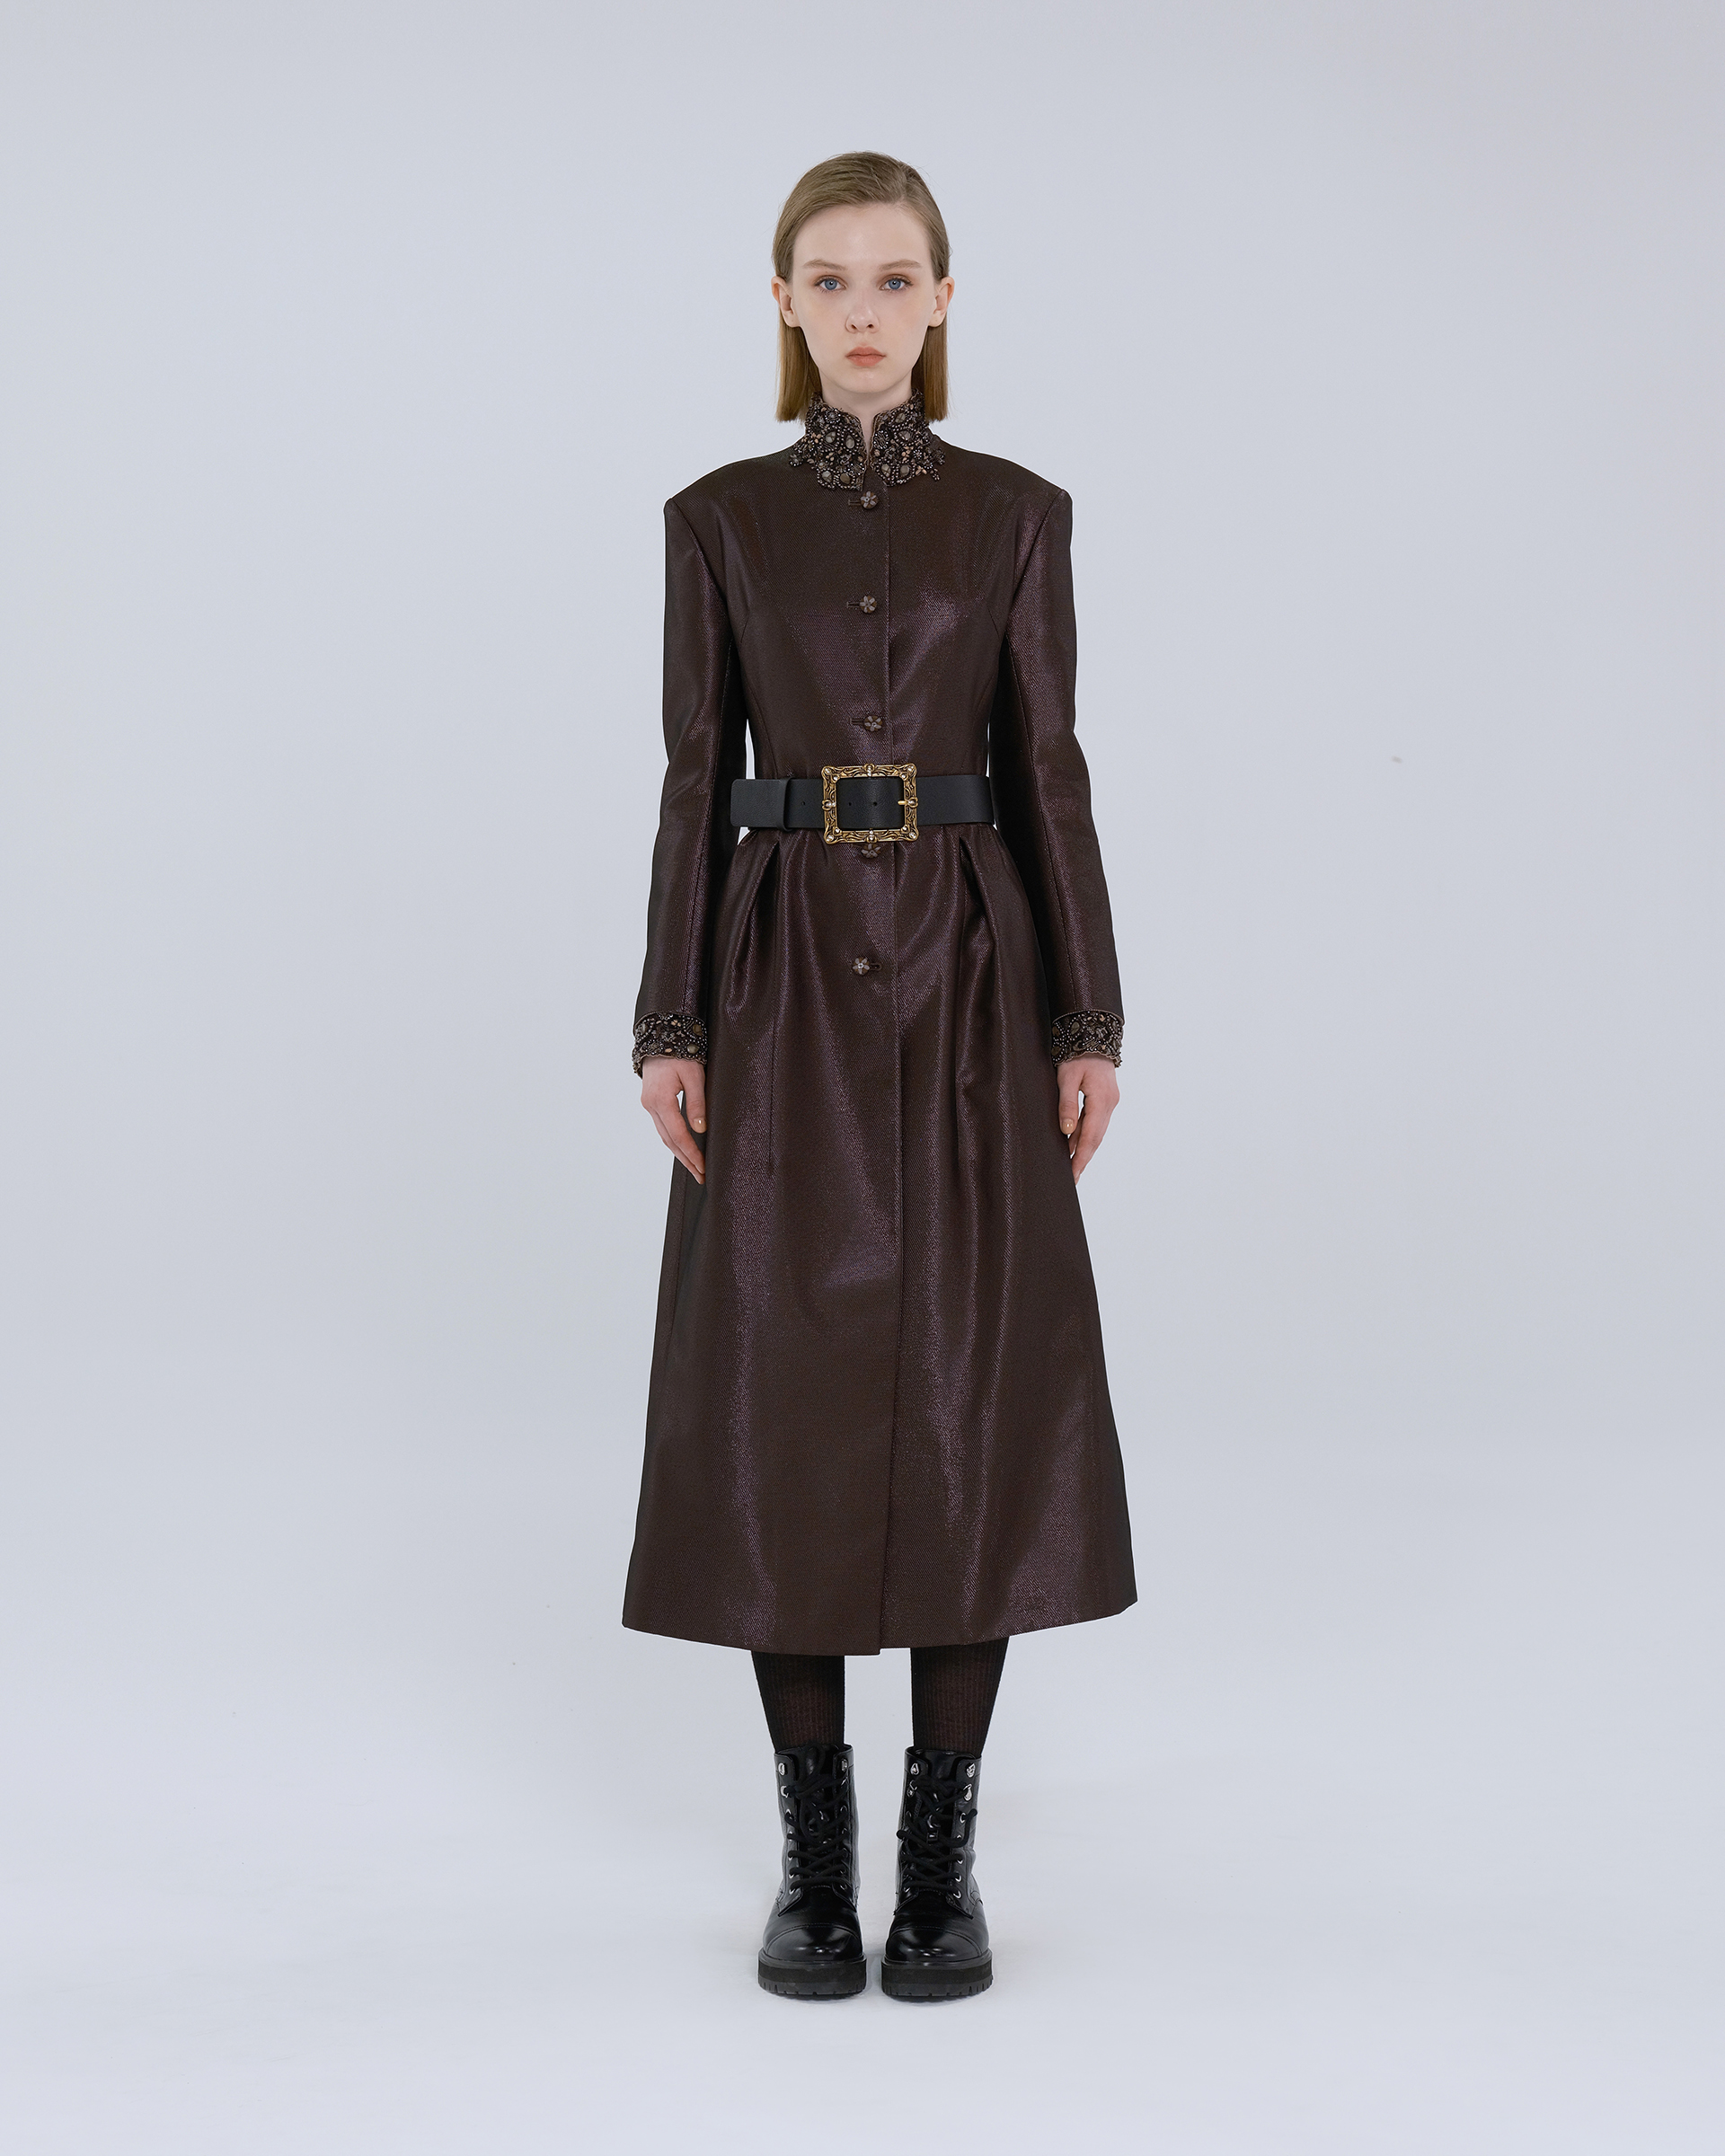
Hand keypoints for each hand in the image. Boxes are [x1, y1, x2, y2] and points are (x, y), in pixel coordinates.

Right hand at [640, 1056, 706, 1183]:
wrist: (660, 1036)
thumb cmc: (680, 1053)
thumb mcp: (694, 1075)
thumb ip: (697, 1103)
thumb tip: (700, 1130)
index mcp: (661, 1100)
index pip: (678, 1134)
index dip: (691, 1153)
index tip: (703, 1167)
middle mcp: (651, 1106)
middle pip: (669, 1140)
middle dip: (686, 1160)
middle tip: (701, 1175)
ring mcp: (649, 1105)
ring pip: (664, 1136)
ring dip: (679, 1153)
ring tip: (694, 1167)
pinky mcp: (651, 1102)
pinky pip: (662, 1127)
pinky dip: (673, 1140)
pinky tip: (683, 1149)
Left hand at [1057, 1055, 1118, 1182]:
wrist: (1094, 1034)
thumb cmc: (1077, 1054)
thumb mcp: (1067, 1077)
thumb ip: (1067, 1104)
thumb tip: (1067, 1131)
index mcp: (1102, 1100)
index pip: (1091, 1136)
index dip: (1081, 1157)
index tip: (1073, 1174)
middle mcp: (1110, 1104)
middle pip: (1096, 1138)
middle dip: (1083, 1159)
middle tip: (1073, 1179)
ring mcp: (1110, 1102)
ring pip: (1097, 1132)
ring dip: (1085, 1149)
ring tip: (1072, 1166)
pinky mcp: (1106, 1099)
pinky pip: (1096, 1122)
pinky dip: (1086, 1135)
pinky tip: (1075, 1144)